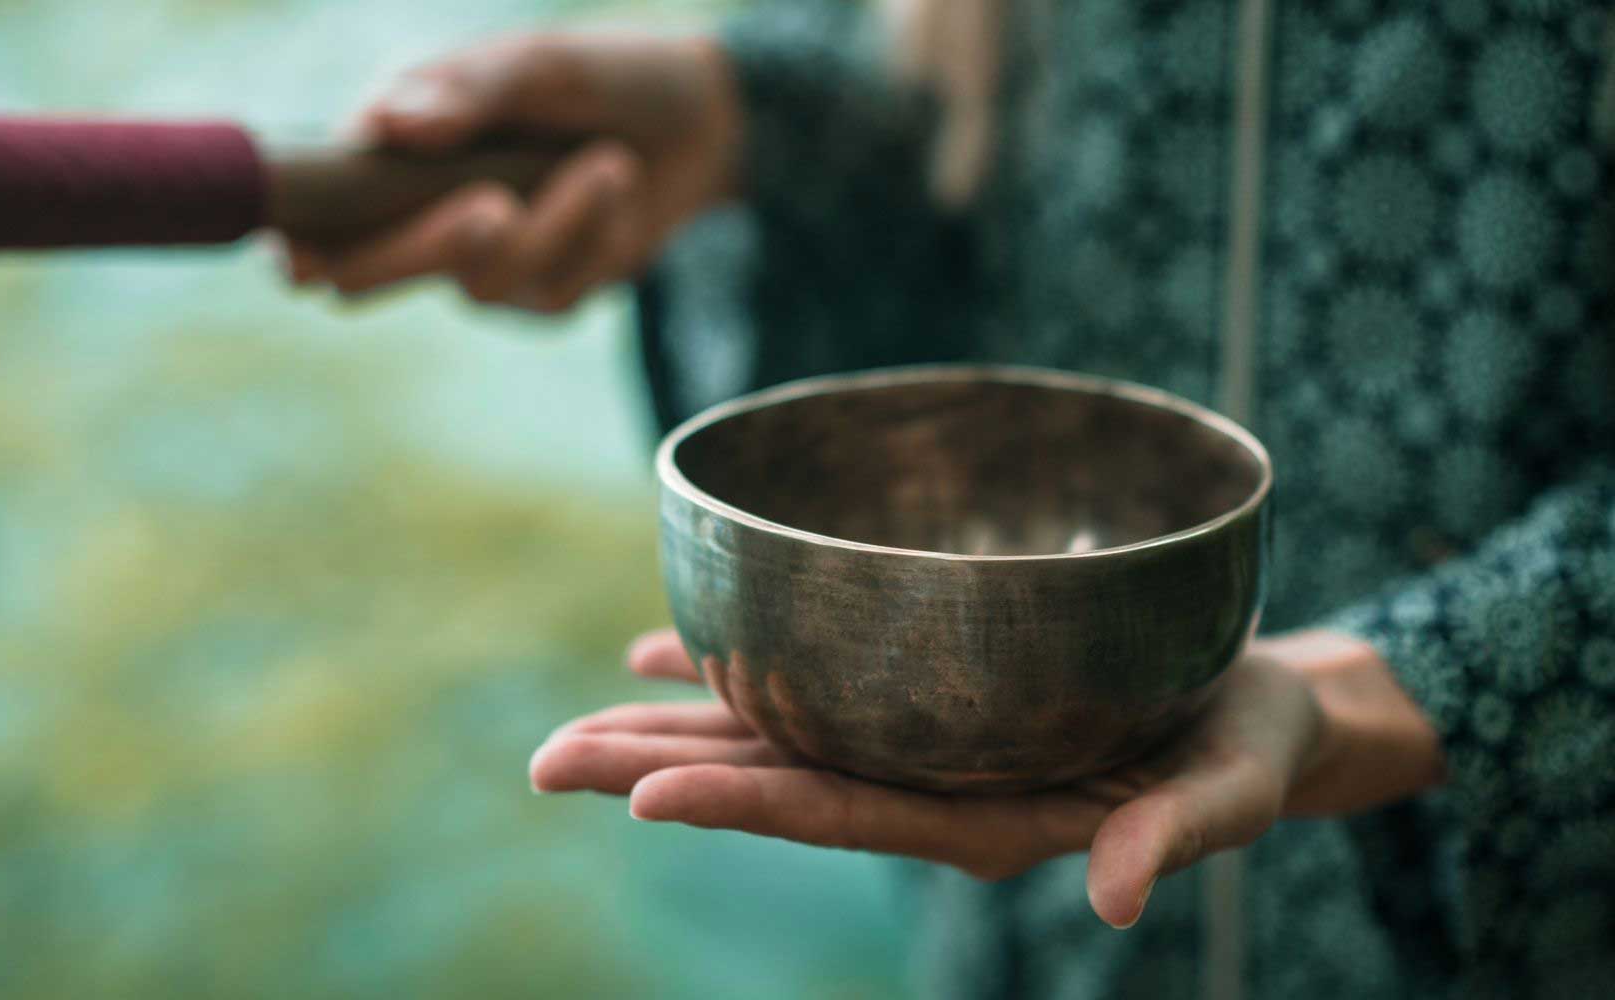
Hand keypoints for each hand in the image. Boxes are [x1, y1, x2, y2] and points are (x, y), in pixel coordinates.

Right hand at [282, 33, 741, 310]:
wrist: (699, 116)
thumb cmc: (601, 74)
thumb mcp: (540, 64)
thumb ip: (468, 92)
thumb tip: (390, 125)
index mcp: (390, 149)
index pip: (316, 207)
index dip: (296, 238)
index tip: (299, 257)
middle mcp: (419, 213)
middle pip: (372, 271)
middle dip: (430, 246)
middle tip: (491, 207)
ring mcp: (479, 259)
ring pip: (479, 283)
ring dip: (555, 222)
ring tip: (611, 162)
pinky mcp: (541, 291)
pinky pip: (552, 293)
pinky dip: (594, 238)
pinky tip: (619, 189)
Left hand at [531, 629, 1443, 927]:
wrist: (1254, 712)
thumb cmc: (1247, 747)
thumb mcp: (1231, 789)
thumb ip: (1173, 835)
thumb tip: (1118, 898)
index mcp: (984, 819)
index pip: (839, 813)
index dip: (741, 804)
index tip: (641, 795)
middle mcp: (929, 786)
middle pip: (775, 779)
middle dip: (660, 769)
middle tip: (546, 760)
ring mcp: (921, 747)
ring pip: (777, 735)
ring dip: (675, 725)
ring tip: (577, 718)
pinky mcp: (928, 700)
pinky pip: (815, 685)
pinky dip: (740, 666)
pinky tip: (668, 648)